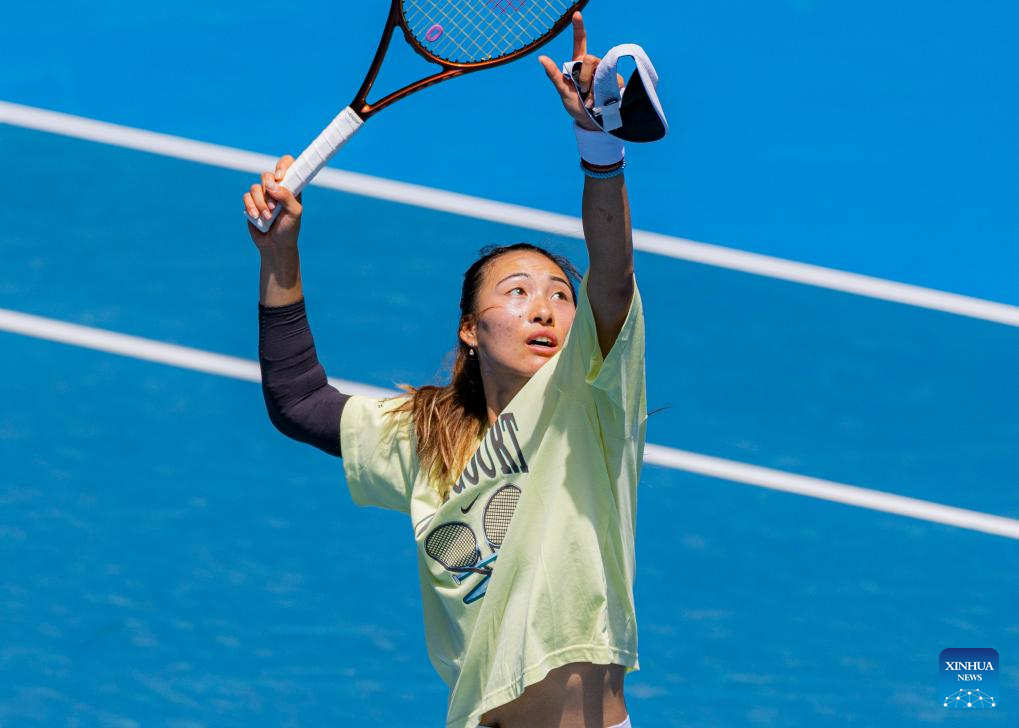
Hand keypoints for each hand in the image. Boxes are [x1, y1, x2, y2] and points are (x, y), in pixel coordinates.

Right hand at [243, 155, 301, 251]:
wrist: (275, 245)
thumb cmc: (289, 229)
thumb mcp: (294, 213)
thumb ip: (287, 197)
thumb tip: (272, 185)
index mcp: (290, 187)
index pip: (287, 165)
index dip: (283, 165)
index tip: (280, 176)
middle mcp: (276, 188)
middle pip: (266, 175)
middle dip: (268, 190)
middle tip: (274, 206)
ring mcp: (263, 195)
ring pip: (255, 187)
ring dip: (261, 203)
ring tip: (268, 217)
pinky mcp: (251, 203)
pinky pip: (246, 197)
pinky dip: (251, 207)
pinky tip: (257, 217)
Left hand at [538, 12, 624, 130]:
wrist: (592, 122)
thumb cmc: (576, 106)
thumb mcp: (563, 91)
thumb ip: (554, 75)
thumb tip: (541, 58)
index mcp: (579, 64)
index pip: (580, 42)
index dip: (578, 28)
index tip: (576, 14)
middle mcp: (593, 66)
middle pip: (590, 58)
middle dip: (585, 76)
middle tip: (583, 91)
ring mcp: (605, 73)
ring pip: (600, 70)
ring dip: (593, 88)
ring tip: (590, 100)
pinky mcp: (616, 81)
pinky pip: (611, 81)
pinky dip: (602, 94)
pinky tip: (600, 102)